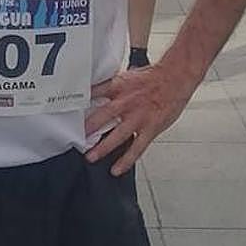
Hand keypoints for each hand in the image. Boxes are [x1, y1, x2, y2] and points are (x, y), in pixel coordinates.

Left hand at [85, 60, 202, 175]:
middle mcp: (126, 102)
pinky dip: (126, 160)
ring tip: (90, 157)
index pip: (93, 92)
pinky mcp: (150, 128)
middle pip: (102, 116)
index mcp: (118, 86)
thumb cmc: (154, 77)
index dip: (79, 101)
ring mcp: (138, 117)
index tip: (68, 111)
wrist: (176, 77)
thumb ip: (113, 87)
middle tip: (75, 139)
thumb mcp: (128, 76)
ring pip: (117, 135)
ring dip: (102, 148)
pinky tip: (116, 169)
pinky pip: (136, 148)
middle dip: (87, 128)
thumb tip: (96, 91)